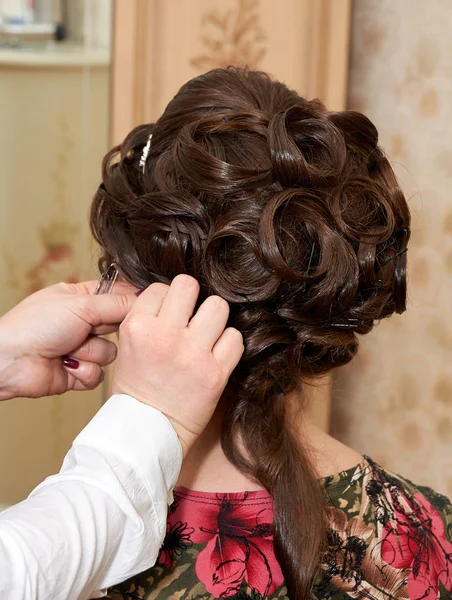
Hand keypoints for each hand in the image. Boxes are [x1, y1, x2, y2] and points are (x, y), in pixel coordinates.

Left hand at [0, 281, 136, 399]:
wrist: (10, 361)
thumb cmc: (34, 325)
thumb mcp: (81, 305)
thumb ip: (117, 303)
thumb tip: (145, 299)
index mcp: (80, 298)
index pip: (117, 295)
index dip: (130, 301)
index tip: (143, 305)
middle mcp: (83, 323)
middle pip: (118, 326)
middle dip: (104, 330)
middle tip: (90, 329)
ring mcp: (80, 348)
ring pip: (111, 353)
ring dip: (90, 353)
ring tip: (68, 350)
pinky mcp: (79, 372)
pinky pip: (99, 375)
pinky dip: (84, 371)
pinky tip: (66, 366)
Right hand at [113, 275, 243, 457]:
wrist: (146, 432)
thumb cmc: (136, 390)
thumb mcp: (126, 346)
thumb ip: (147, 318)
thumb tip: (172, 294)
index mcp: (137, 327)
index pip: (160, 287)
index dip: (167, 300)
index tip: (169, 315)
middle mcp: (164, 336)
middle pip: (189, 286)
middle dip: (192, 299)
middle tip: (191, 318)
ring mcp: (192, 354)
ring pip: (218, 306)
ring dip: (214, 320)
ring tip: (206, 336)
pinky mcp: (215, 373)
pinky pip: (235, 338)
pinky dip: (228, 344)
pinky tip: (216, 355)